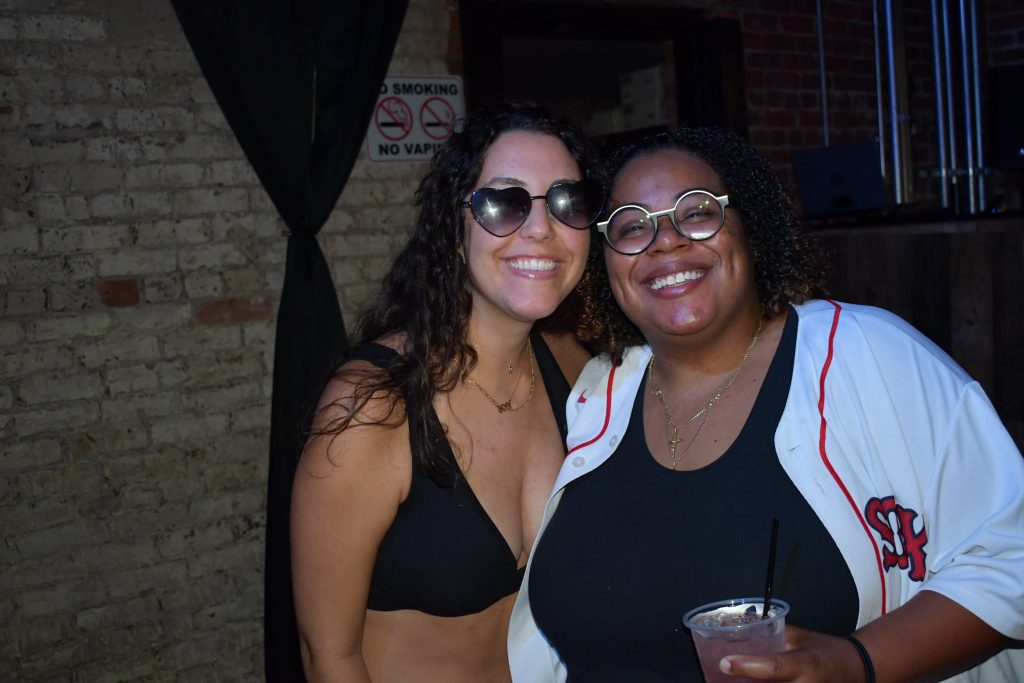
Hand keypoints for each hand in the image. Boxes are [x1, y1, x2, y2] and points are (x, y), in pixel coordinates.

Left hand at [718, 626, 865, 681]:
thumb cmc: (828, 651)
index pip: (774, 667)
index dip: (748, 666)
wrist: (857, 670)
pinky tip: (752, 682)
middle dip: (744, 682)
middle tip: (724, 674)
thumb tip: (744, 625)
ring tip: (732, 680)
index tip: (725, 662)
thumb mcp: (801, 637)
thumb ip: (773, 632)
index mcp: (806, 664)